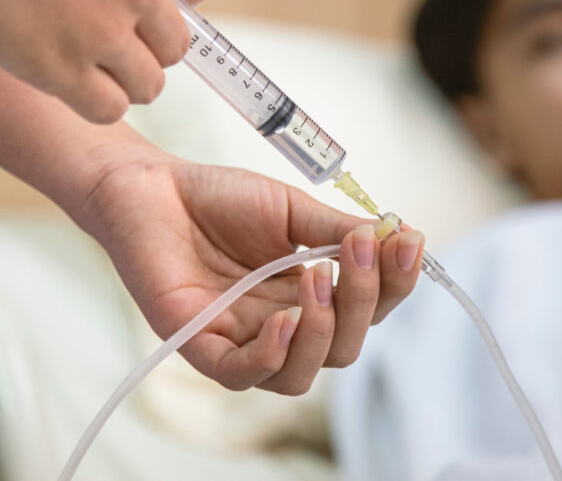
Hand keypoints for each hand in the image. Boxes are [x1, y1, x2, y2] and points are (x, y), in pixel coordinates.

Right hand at [0, 0, 212, 122]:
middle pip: (177, 42)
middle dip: (150, 43)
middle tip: (116, 38)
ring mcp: (104, 31)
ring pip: (149, 82)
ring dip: (127, 79)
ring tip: (94, 66)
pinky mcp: (64, 69)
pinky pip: (108, 108)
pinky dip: (97, 101)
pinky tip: (73, 84)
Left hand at [76, 148, 424, 393]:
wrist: (153, 186)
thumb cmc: (218, 199)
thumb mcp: (292, 209)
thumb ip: (337, 230)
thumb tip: (395, 236)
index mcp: (310, 295)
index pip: (367, 309)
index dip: (394, 283)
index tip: (408, 240)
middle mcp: (281, 325)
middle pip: (344, 347)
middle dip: (363, 301)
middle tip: (358, 250)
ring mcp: (241, 339)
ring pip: (300, 373)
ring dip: (321, 332)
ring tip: (317, 279)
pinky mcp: (200, 344)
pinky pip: (242, 374)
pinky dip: (271, 354)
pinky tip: (284, 319)